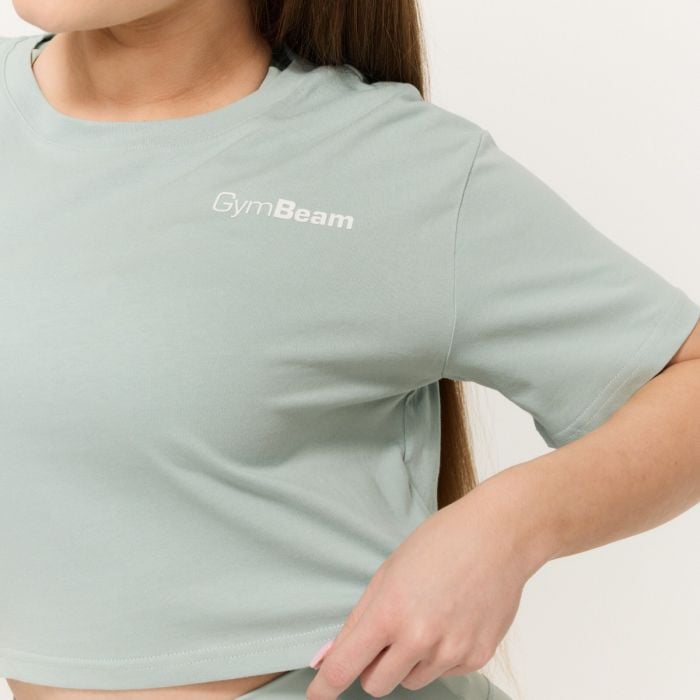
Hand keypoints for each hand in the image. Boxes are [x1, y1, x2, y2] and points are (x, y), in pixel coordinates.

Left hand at [305, 478, 544, 699]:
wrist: (497, 537)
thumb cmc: (440, 544)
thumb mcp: (387, 573)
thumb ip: (357, 619)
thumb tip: (326, 657)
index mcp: (389, 612)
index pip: (345, 667)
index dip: (325, 686)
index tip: (317, 694)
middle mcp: (419, 639)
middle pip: (376, 685)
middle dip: (373, 666)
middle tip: (385, 635)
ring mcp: (450, 652)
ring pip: (411, 681)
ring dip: (408, 661)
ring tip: (426, 617)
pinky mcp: (476, 657)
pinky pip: (443, 672)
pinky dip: (440, 655)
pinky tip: (451, 619)